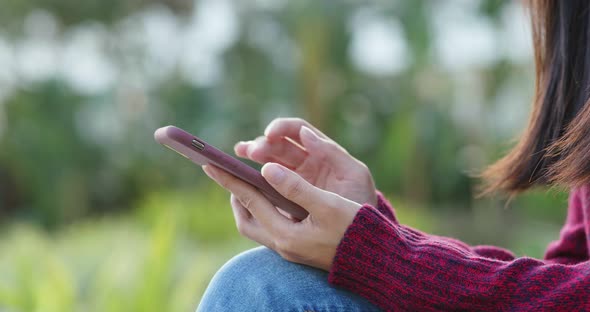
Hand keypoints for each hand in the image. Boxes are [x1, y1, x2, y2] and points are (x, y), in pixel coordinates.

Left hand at [202, 162, 360, 270]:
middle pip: (246, 219)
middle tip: (230, 175)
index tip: (210, 165)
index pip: (250, 201)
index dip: (229, 181)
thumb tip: (267, 170)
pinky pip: (270, 228)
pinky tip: (274, 200)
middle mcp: (283, 245)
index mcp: (286, 234)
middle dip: (235, 195)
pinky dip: (264, 211)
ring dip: (249, 205)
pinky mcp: (298, 249)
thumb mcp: (327, 205)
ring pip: (257, 226)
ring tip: (250, 185)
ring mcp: (290, 249)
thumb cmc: (354, 230)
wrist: (375, 261)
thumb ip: (296, 187)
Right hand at [235, 118, 376, 206]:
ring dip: (252, 156)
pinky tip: (241, 179)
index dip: (281, 128)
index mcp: (321, 152)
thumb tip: (304, 132)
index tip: (270, 133)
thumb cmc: (361, 201)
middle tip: (249, 151)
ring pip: (268, 163)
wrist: (363, 236)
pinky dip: (252, 181)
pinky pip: (266, 188)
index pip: (296, 131)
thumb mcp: (354, 175)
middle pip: (278, 146)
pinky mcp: (286, 201)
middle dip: (262, 144)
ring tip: (239, 154)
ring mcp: (294, 181)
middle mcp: (305, 163)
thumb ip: (332, 153)